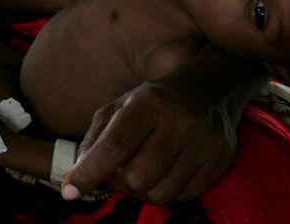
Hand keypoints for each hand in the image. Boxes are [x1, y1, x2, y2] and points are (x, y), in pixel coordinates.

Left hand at [61, 79, 235, 204]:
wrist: (210, 91)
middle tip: (117, 172)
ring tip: (142, 170)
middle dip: (119, 183)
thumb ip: (95, 139)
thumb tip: (75, 177)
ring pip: (160, 193)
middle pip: (138, 178)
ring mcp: (204, 144)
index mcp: (148, 103)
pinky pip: (183, 197)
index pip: (116, 145)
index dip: (90, 171)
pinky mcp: (220, 161)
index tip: (70, 190)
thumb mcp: (119, 107)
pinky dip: (165, 191)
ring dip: (142, 190)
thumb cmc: (154, 102)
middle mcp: (179, 122)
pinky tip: (164, 172)